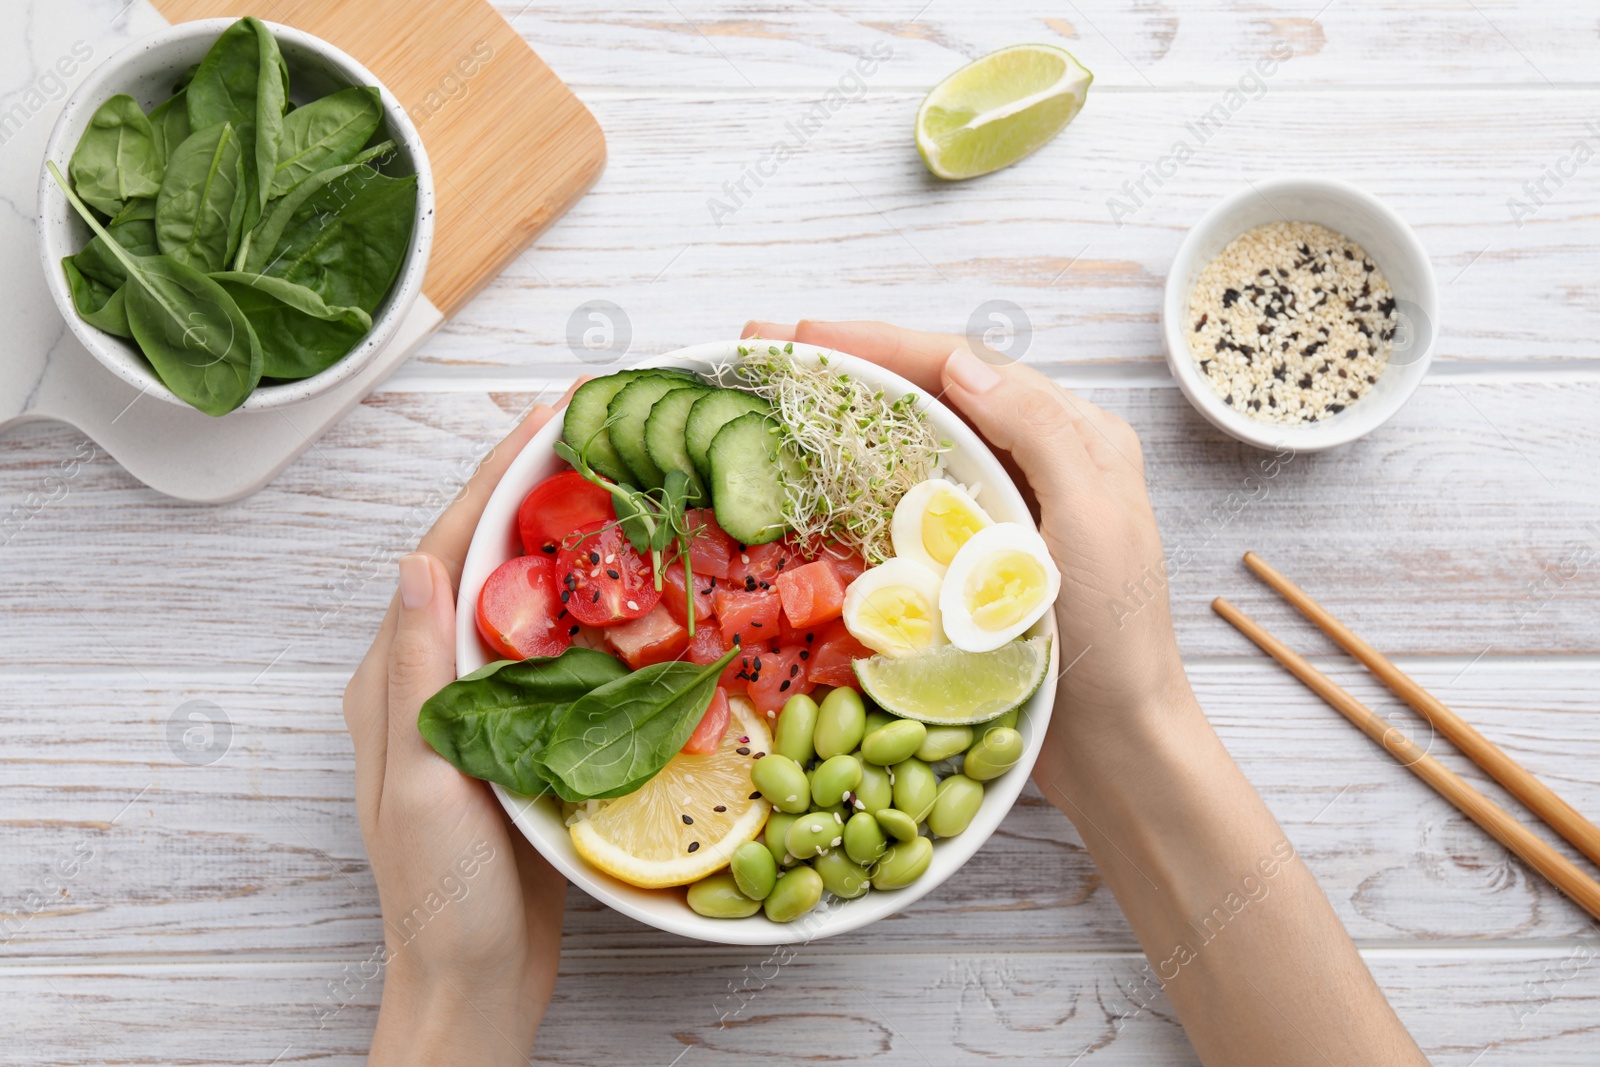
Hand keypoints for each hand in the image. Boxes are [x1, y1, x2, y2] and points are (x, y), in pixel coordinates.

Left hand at [343, 400, 569, 1064]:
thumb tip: (417, 558)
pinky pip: (560, 647)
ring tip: (630, 484)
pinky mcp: (526, 733)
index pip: (449, 547)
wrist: (475, 981)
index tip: (555, 412)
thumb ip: (419, 674)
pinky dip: (597, 604)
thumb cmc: (440, 895)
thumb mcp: (423, 784)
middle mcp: (435, 677)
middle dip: (542, 488)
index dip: (501, 475)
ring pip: (530, 595)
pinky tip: (641, 586)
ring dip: (574, 536)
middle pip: (491, 556)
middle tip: (606, 430)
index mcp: (397, 677)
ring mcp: (483, 705)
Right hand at [739, 320, 1195, 793]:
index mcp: (1072, 436)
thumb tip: (961, 361)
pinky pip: (908, 499)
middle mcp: (1037, 461)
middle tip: (764, 348)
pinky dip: (857, 476)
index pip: (962, 367)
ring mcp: (1002, 510)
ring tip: (774, 395)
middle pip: (929, 393)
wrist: (1117, 745)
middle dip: (848, 366)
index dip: (878, 345)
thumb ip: (1037, 433)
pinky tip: (813, 472)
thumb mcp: (1091, 521)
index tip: (803, 336)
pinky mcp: (974, 558)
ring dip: (844, 414)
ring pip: (913, 441)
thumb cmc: (1118, 638)